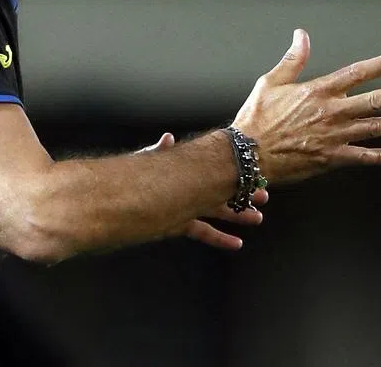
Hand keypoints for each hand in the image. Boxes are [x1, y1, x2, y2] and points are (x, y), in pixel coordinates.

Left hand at [139, 132, 266, 250]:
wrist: (116, 203)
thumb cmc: (130, 178)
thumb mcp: (146, 162)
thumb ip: (157, 152)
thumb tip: (168, 138)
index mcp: (184, 169)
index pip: (214, 168)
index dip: (234, 171)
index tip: (254, 172)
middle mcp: (185, 187)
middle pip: (219, 190)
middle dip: (242, 193)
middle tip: (263, 197)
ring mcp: (183, 206)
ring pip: (216, 211)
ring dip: (237, 215)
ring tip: (257, 218)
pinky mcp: (177, 224)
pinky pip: (202, 231)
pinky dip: (219, 238)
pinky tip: (235, 243)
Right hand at [231, 29, 380, 183]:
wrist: (248, 153)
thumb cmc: (257, 116)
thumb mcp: (271, 82)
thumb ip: (293, 60)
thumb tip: (302, 34)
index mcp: (319, 90)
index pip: (357, 73)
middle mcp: (332, 111)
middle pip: (375, 101)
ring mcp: (334, 136)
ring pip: (373, 128)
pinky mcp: (330, 158)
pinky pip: (360, 157)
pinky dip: (377, 156)